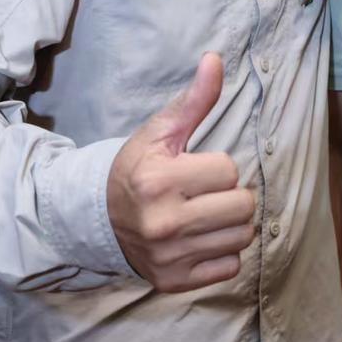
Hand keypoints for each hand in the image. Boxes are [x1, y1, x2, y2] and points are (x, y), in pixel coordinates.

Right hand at [106, 53, 254, 291]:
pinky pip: (230, 267)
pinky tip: (201, 239)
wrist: (97, 219)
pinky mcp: (175, 282)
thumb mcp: (159, 133)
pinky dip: (223, 253)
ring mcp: (170, 256)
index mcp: (159, 181)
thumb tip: (215, 60)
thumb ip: (193, 100)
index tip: (195, 170)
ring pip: (242, 237)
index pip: (229, 170)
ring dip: (231, 224)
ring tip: (205, 215)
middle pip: (243, 206)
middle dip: (230, 195)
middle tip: (205, 194)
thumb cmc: (135, 170)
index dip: (217, 167)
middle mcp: (164, 223)